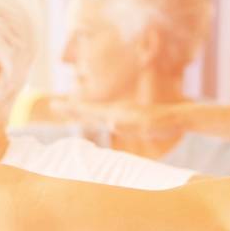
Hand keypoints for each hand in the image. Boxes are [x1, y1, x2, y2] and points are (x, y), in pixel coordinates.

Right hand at [46, 96, 191, 137]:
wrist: (176, 117)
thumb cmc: (162, 124)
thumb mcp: (146, 126)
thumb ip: (129, 125)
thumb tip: (110, 122)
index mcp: (116, 113)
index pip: (89, 110)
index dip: (72, 109)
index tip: (54, 104)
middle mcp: (116, 111)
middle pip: (88, 110)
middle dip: (71, 109)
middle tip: (52, 105)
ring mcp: (122, 114)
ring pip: (96, 113)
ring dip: (81, 111)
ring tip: (68, 109)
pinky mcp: (128, 117)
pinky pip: (106, 117)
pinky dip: (95, 116)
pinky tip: (95, 119)